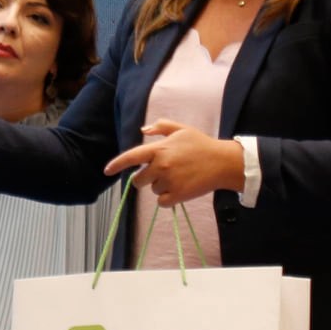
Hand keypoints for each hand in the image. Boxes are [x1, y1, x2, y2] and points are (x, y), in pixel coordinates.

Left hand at [103, 119, 243, 205]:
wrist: (223, 163)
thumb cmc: (202, 145)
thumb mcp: (181, 129)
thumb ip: (161, 127)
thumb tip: (143, 130)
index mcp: (159, 149)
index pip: (131, 157)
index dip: (117, 164)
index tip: (107, 171)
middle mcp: (161, 166)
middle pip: (139, 180)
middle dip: (145, 178)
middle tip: (162, 173)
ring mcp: (169, 181)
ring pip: (152, 190)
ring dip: (161, 187)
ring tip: (179, 177)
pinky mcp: (178, 195)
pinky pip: (162, 202)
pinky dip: (168, 199)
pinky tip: (180, 189)